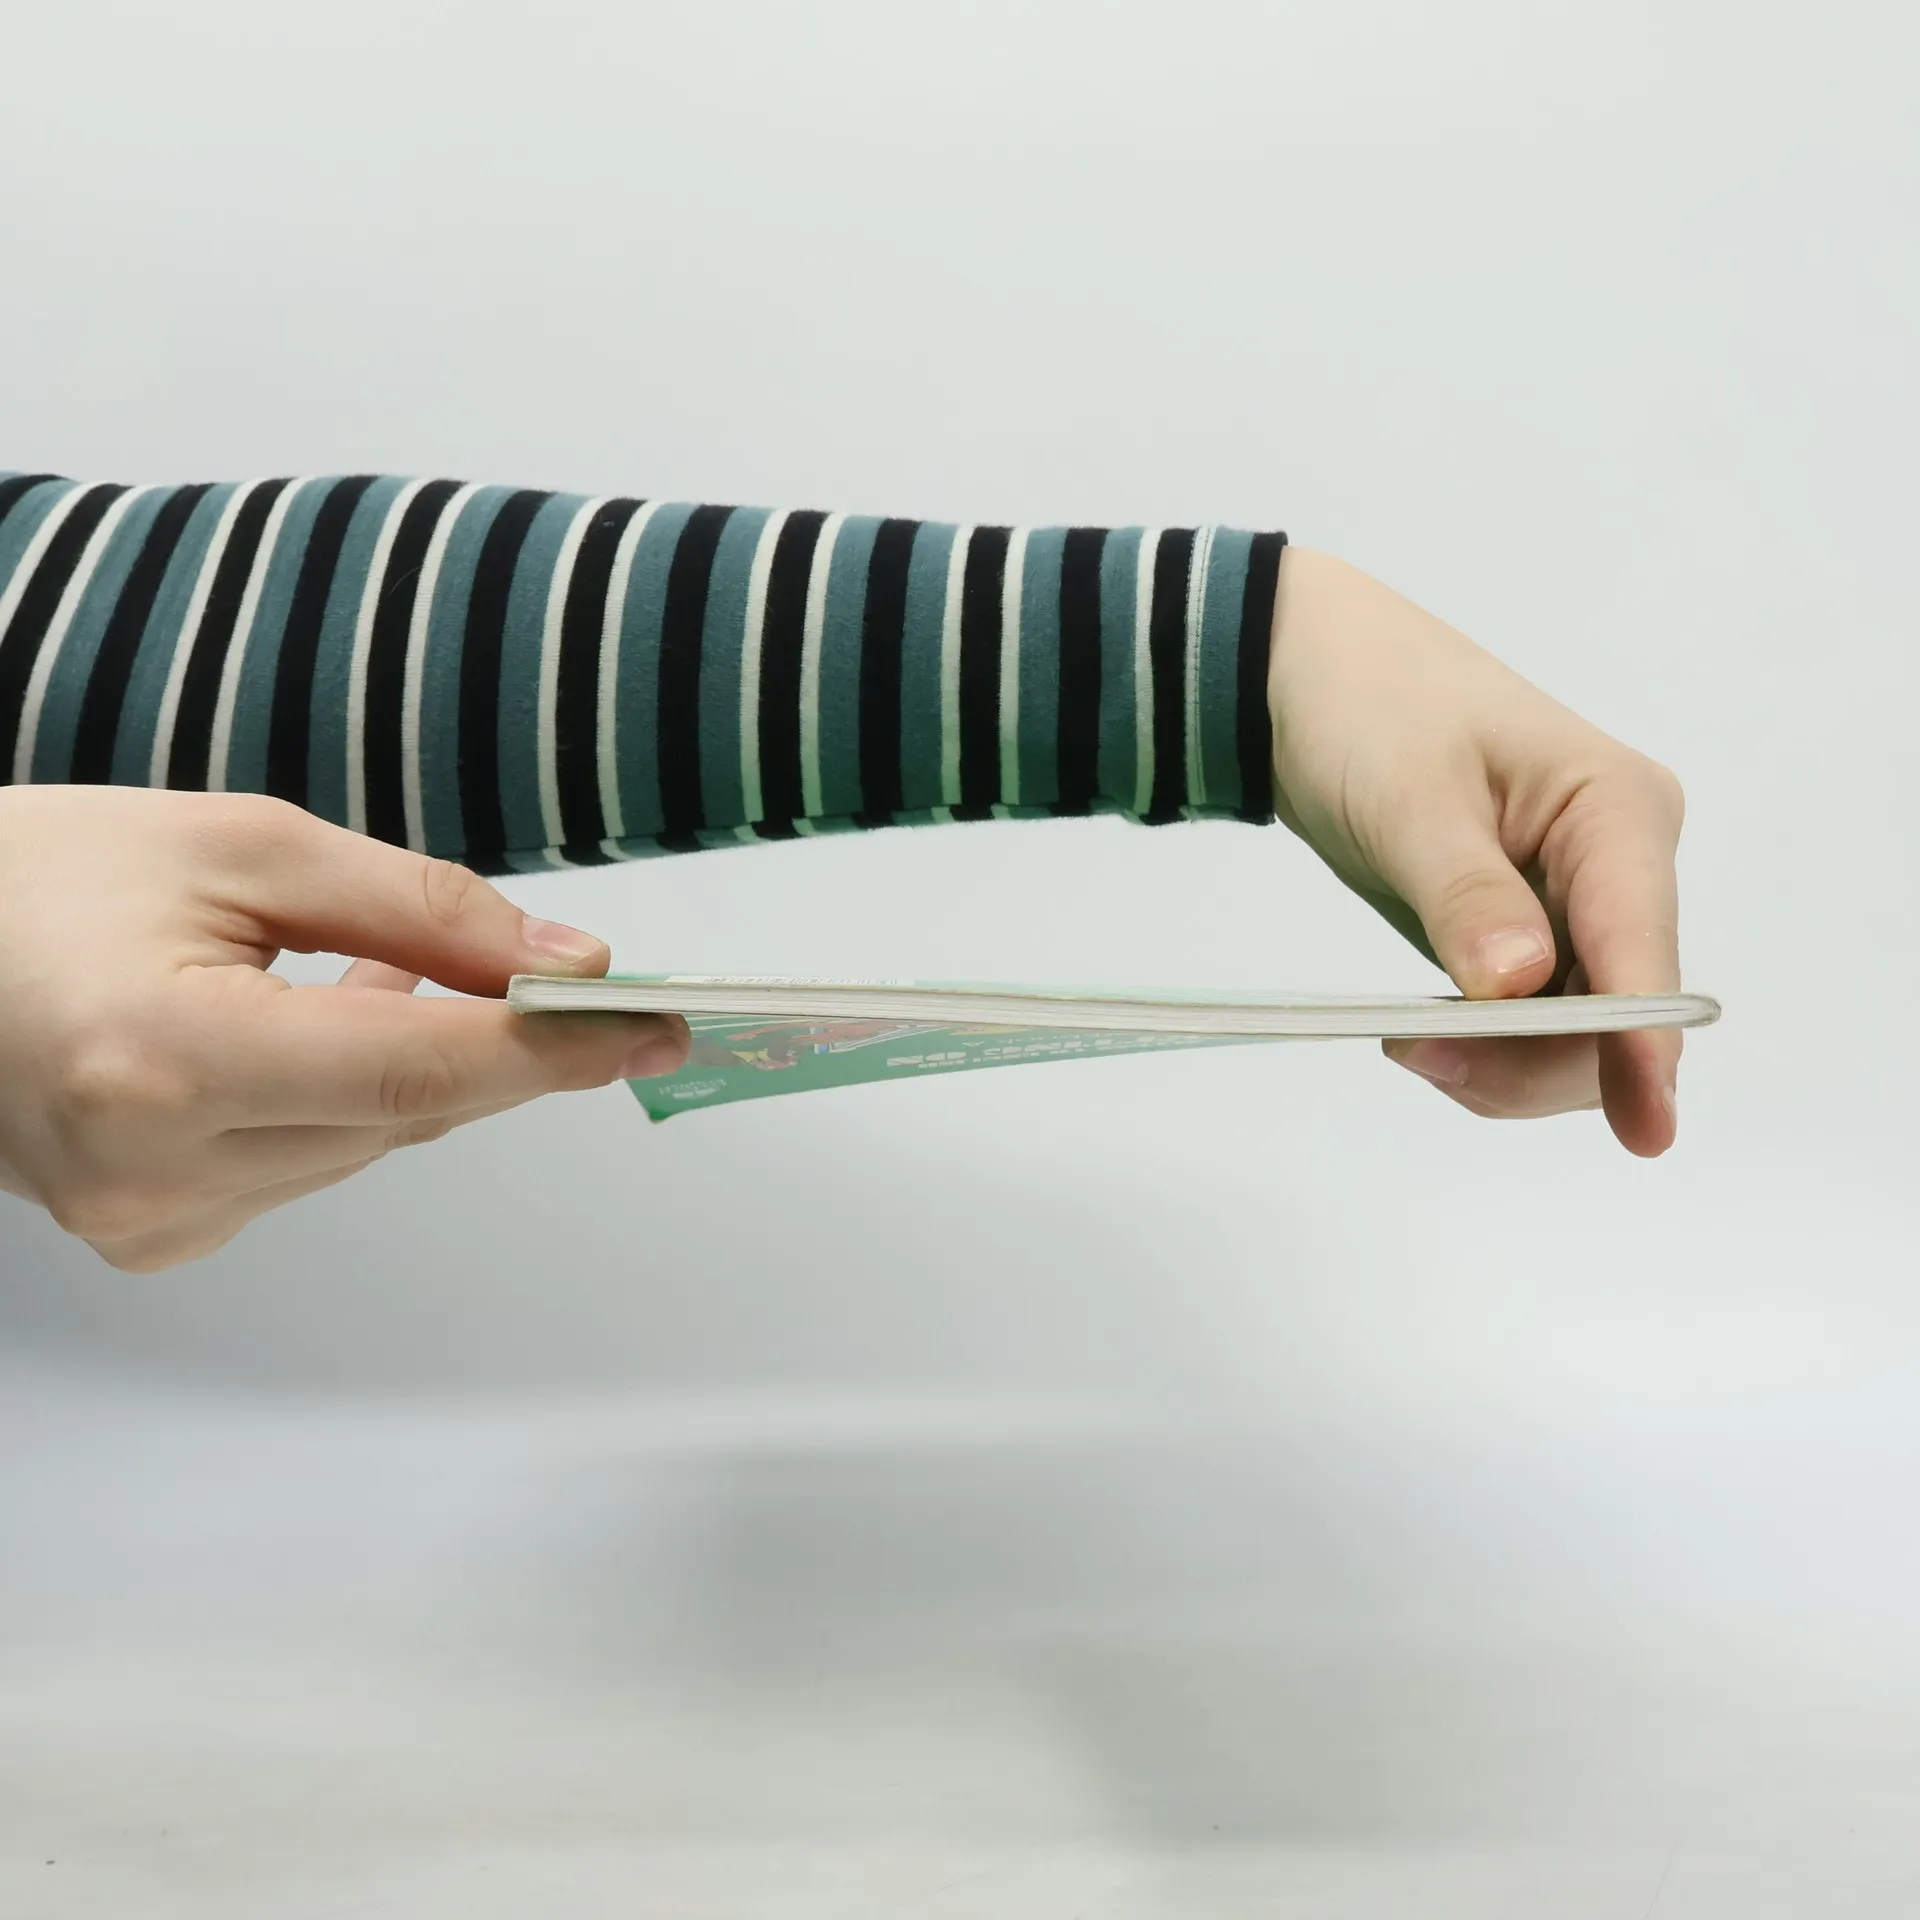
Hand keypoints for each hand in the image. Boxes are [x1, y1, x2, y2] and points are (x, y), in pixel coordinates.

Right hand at [0, 787, 688, 1270]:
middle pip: (406, 1112)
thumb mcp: (245, 845)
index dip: (551, 1049)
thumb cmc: (43, 877)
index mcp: (160, 1057)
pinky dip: (351, 1098)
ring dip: (419, 1064)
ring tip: (390, 971)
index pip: (415, 1069)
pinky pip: (314, 1164)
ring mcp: (149, 1220)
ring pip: (371, 1142)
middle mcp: (152, 1170)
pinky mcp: (157, 1235)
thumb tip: (565, 966)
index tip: (654, 1025)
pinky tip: (322, 1026)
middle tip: (579, 986)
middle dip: (500, 1046)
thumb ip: (418, 910)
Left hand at [1268, 548, 1685, 1155]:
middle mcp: (1621, 862)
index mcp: (1617, 809)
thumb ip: (1465, 895)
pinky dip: (1486, 1047)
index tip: (1641, 1123)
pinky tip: (1426, 1030)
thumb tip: (1521, 985)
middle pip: (1621, 1011)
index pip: (1644, 944)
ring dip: (1503, 1062)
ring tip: (1405, 1040)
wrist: (1308, 681)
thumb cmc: (1367, 708)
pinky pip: (1535, 1022)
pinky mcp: (1534, 932)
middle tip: (1417, 1056)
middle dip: (1535, 1060)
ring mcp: (1581, 903)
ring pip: (1581, 1033)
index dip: (1643, 1041)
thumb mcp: (1409, 799)